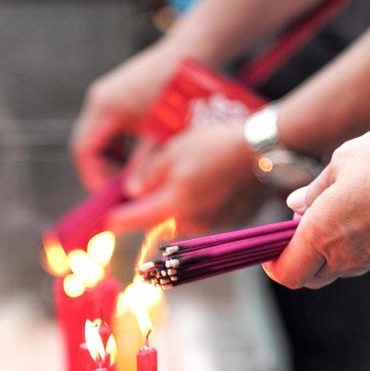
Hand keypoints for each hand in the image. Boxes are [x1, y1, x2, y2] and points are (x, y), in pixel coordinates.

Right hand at [70, 44, 181, 191]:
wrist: (191, 53)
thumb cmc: (179, 93)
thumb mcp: (162, 135)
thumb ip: (145, 166)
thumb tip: (133, 196)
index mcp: (106, 108)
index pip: (83, 151)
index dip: (93, 177)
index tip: (110, 197)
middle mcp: (99, 100)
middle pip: (85, 146)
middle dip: (101, 171)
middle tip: (122, 191)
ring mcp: (105, 96)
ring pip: (96, 138)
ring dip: (109, 160)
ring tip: (132, 177)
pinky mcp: (115, 95)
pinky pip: (107, 128)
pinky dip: (117, 147)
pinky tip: (137, 158)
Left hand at [105, 122, 271, 235]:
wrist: (263, 152)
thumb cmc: (215, 145)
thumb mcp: (173, 151)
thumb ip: (149, 175)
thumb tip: (133, 192)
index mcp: (171, 206)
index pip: (133, 220)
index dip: (117, 220)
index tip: (106, 221)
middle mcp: (190, 223)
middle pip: (158, 221)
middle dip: (150, 207)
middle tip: (146, 188)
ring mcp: (211, 225)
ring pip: (181, 218)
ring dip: (176, 204)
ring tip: (187, 176)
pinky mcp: (229, 221)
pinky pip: (204, 216)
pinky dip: (200, 204)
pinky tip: (209, 181)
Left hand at [268, 122, 369, 287]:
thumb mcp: (344, 160)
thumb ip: (315, 189)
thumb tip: (295, 206)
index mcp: (322, 234)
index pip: (286, 273)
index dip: (272, 265)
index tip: (269, 247)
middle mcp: (347, 255)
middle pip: (311, 276)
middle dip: (299, 258)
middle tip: (301, 225)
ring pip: (340, 267)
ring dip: (329, 250)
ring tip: (336, 210)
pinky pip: (366, 257)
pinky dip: (356, 242)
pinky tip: (367, 210)